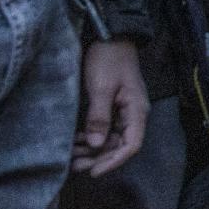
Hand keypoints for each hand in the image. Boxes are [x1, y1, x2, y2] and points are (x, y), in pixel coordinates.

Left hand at [73, 39, 146, 175]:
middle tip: (76, 166)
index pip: (131, 145)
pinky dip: (90, 137)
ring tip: (72, 157)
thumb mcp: (100, 88)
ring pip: (110, 139)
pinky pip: (104, 128)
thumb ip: (98, 117)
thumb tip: (97, 144)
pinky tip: (75, 141)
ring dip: (93, 149)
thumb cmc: (108, 59)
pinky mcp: (112, 106)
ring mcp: (123, 110)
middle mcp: (133, 114)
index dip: (113, 161)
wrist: (110, 36)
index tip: (93, 171)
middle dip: (99, 158)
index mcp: (136, 111)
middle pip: (120, 145)